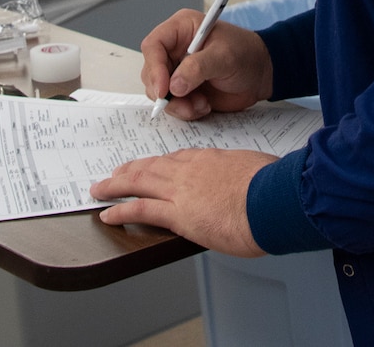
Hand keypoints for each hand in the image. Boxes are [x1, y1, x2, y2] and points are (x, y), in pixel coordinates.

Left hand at [91, 149, 273, 257]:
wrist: (273, 200)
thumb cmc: (272, 187)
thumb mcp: (257, 171)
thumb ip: (243, 177)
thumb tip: (249, 185)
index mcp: (210, 159)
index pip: (176, 159)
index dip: (157, 164)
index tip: (148, 167)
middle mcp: (190, 170)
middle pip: (151, 167)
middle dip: (129, 171)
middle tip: (113, 175)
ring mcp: (181, 191)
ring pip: (139, 183)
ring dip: (115, 186)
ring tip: (100, 190)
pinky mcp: (178, 215)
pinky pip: (141, 210)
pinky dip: (121, 211)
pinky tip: (107, 214)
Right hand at [140, 8, 272, 121]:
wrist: (261, 74)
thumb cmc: (246, 54)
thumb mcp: (224, 56)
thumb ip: (198, 67)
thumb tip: (174, 85)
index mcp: (181, 30)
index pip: (154, 46)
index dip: (154, 68)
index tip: (164, 89)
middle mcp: (174, 50)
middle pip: (151, 72)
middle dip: (165, 92)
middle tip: (186, 103)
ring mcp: (177, 71)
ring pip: (159, 92)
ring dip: (178, 105)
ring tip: (201, 104)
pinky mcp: (183, 90)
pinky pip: (173, 105)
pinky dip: (186, 110)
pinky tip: (204, 106)